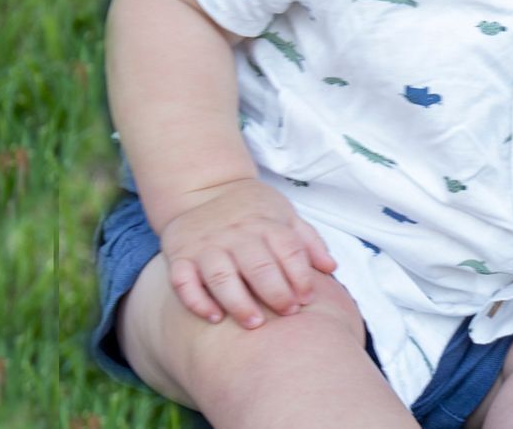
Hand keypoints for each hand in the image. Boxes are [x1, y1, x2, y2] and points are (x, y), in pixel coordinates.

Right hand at [160, 177, 336, 328]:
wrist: (205, 188)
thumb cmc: (252, 209)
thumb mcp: (284, 214)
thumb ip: (307, 241)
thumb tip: (331, 267)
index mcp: (265, 224)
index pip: (287, 249)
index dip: (300, 275)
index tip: (307, 299)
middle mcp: (237, 235)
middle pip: (258, 265)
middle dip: (276, 292)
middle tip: (287, 313)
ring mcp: (207, 246)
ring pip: (222, 276)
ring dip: (239, 301)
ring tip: (255, 323)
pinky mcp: (181, 257)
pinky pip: (183, 281)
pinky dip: (197, 300)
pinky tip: (214, 317)